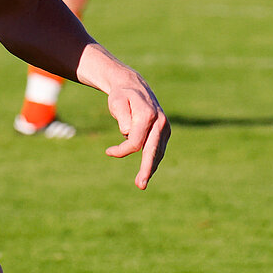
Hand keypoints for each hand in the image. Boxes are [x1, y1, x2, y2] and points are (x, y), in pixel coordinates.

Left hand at [102, 72, 170, 188]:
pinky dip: (152, 160)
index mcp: (147, 115)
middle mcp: (160, 122)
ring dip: (150, 168)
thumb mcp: (116, 101)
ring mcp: (164, 127)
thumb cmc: (122, 95)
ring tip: (141, 183)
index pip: (135, 142)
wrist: (134, 87)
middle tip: (140, 185)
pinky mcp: (165, 132)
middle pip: (152, 150)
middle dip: (146, 168)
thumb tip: (127, 132)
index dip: (121, 150)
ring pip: (157, 152)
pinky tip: (146, 171)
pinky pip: (158, 149)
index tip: (108, 152)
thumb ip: (121, 115)